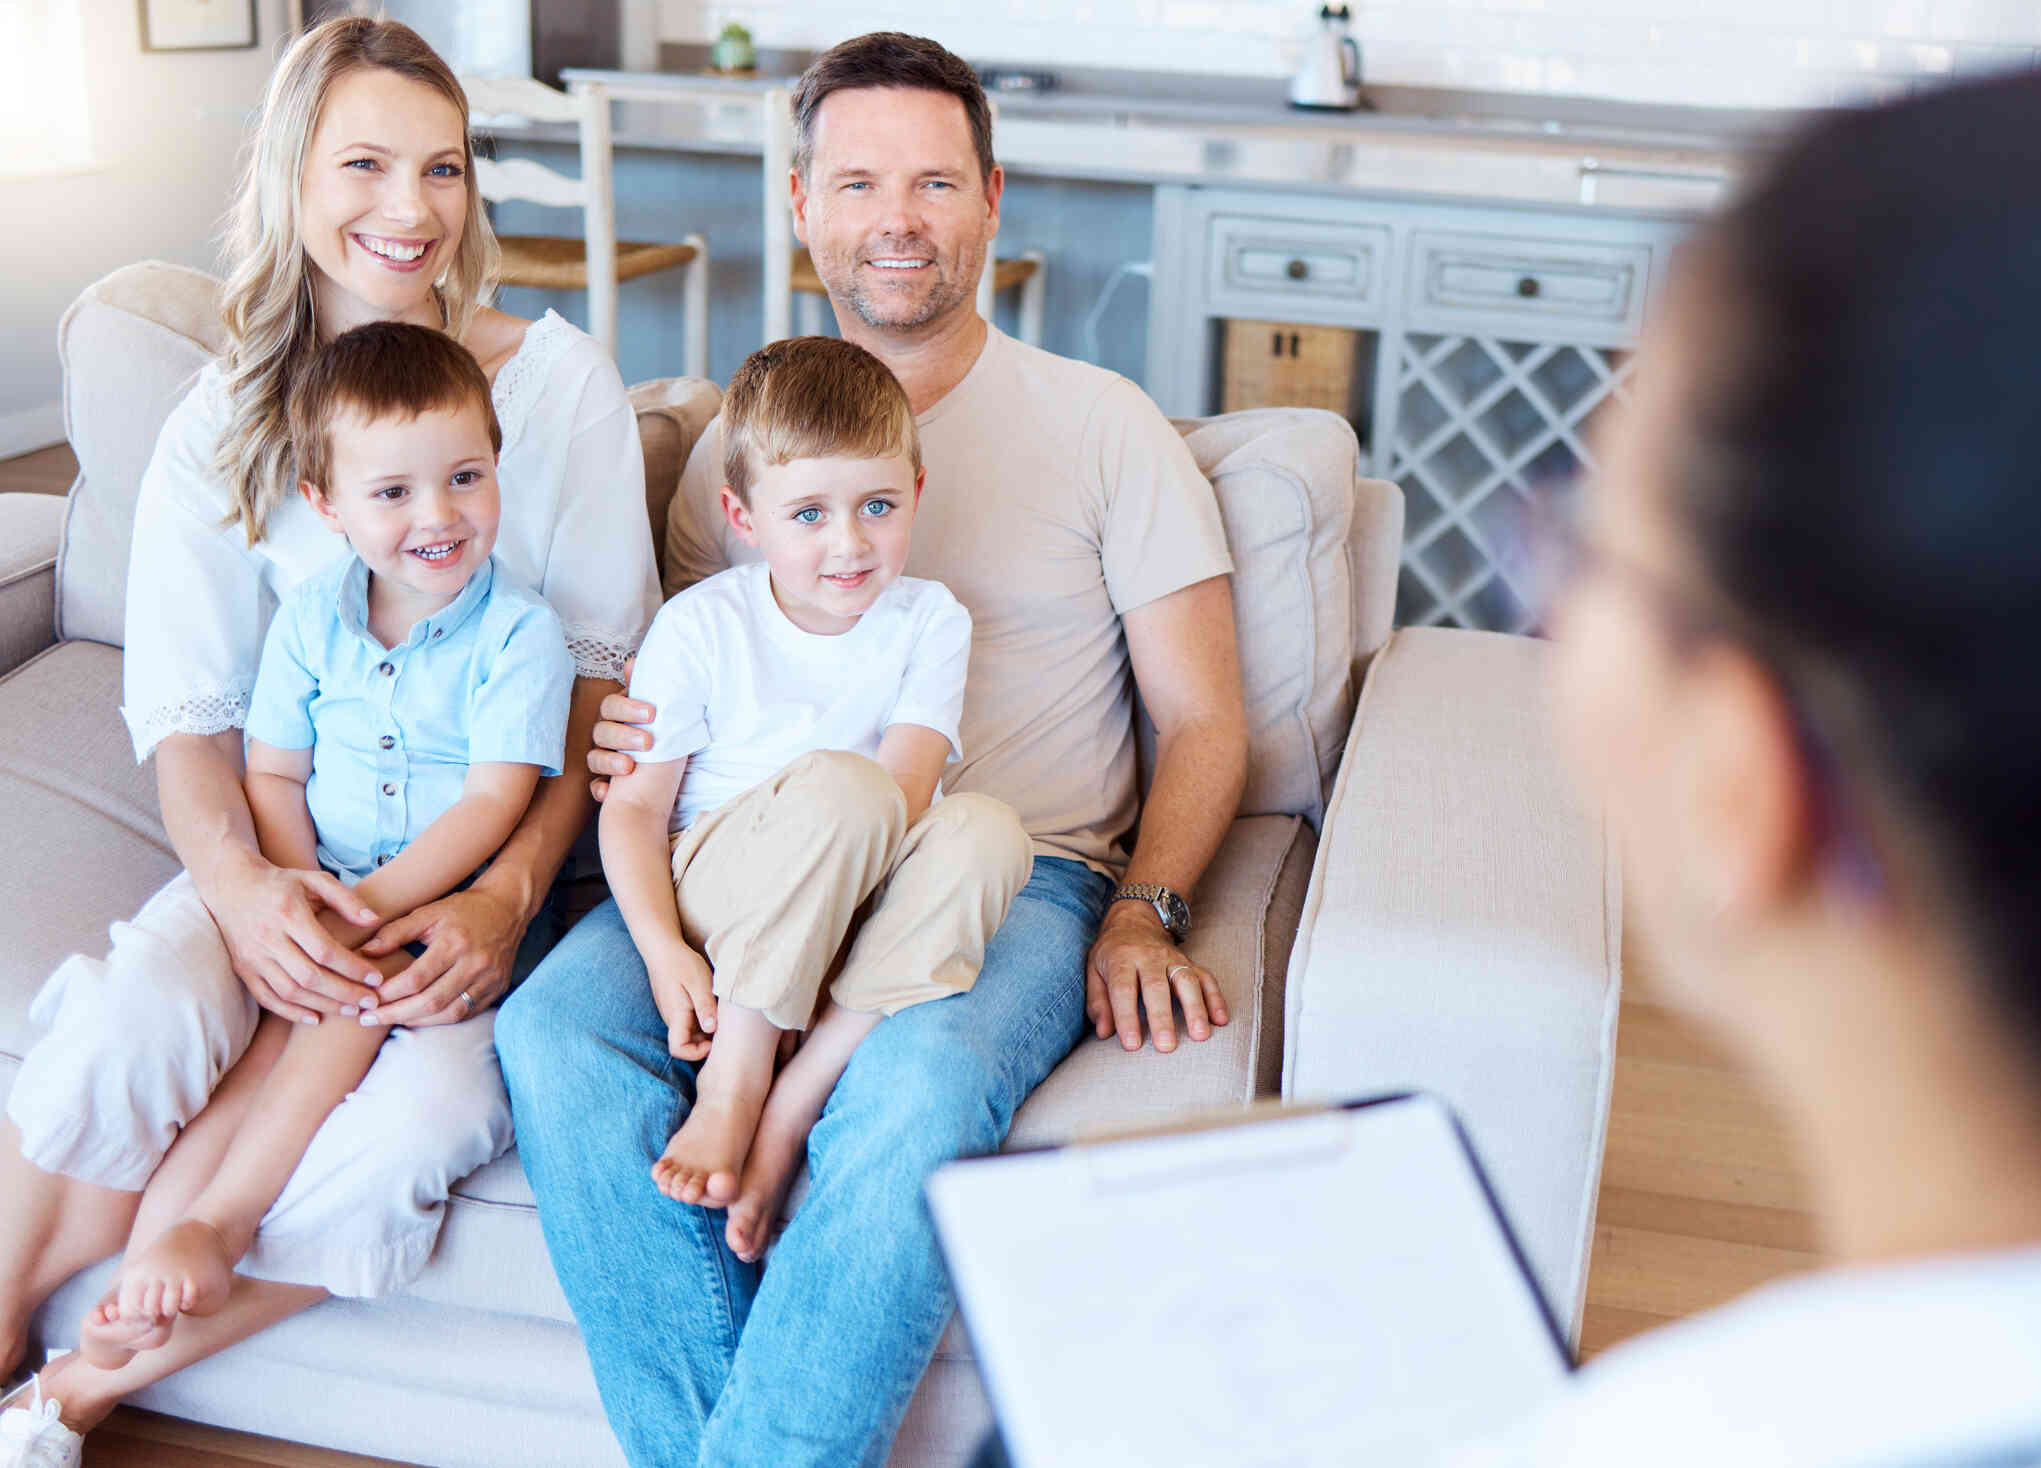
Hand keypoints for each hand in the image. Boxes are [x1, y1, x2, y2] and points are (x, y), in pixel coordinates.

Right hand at [207, 847, 383, 1023]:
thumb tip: (374, 921)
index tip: (376, 979)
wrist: (232, 886)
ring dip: (323, 1005)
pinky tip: (315, 1018)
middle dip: (344, 993)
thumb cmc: (282, 883)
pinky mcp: (243, 969)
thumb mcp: (315, 880)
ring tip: (351, 1010)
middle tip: (371, 1002)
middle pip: (309, 976)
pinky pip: (266, 998)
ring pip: (290, 991)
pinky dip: (291, 1012)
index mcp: (288, 914)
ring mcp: (252, 957)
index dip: (353, 968)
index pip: (325, 951)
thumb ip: (347, 899)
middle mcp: (267, 938)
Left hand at [358, 883, 527, 1025]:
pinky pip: (466, 1013)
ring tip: (391, 1020)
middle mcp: (475, 963)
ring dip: (417, 1021)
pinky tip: (419, 1017)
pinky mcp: (497, 988)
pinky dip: (440, 1019)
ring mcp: (490, 979)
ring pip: (449, 1013)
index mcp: (455, 942)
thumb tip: (365, 953)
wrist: (507, 908)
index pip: (416, 978)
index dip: (388, 993)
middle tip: (369, 1018)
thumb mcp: (427, 912)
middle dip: (396, 1014)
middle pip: (431, 1001)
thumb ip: (395, 932)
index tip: (367, 999)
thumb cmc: (462, 909)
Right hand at [589, 656, 653, 802]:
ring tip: (630, 767)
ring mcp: (604, 759)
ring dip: (610, 761)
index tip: (653, 714)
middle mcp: (607, 735)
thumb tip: (633, 661)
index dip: (628, 708)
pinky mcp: (604, 783)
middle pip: (602, 730)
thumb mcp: (662, 714)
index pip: (612, 706)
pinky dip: (599, 789)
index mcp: (619, 716)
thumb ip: (648, 689)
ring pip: (594, 757)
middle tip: (648, 742)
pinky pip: (594, 786)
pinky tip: (607, 792)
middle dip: (624, 735)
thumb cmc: (666, 737)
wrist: (672, 779)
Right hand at [647, 949, 716, 1061]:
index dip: (696, 1053)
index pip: (678, 1049)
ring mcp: (672, 1013)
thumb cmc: (681, 963)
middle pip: (687, 1043)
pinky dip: (702, 1020)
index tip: (713, 1040)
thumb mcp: (699, 983)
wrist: (662, 948)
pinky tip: (713, 1006)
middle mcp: (671, 1019)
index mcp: (676, 1016)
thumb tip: (712, 1030)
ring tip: (721, 1015)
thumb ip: (705, 1006)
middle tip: (724, 1028)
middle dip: (706, 1042)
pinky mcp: (675, 1006)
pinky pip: (688, 1022)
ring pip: (689, 1033)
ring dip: (705, 1030)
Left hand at [1085, 901, 1227, 1053]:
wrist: (1135, 922)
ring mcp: (1173, 959)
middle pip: (1157, 987)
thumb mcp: (1094, 971)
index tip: (1132, 1044)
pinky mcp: (1190, 963)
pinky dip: (1215, 998)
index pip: (1123, 990)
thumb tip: (1104, 1032)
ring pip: (1187, 981)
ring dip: (1195, 1008)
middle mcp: (1149, 957)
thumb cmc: (1112, 954)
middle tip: (1166, 1046)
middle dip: (1162, 1018)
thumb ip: (1098, 1003)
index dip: (1127, 1018)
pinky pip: (1206, 979)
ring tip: (1200, 1035)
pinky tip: (1220, 1020)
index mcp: (1121, 959)